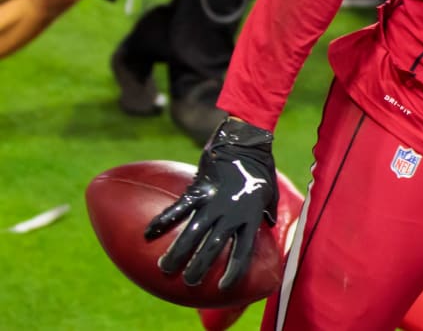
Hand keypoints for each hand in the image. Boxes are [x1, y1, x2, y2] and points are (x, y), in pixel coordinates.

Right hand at [144, 118, 277, 290]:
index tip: (223, 286)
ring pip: (193, 233)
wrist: (246, 140)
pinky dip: (163, 220)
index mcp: (250, 217)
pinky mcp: (199, 189)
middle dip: (199, 267)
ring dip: (178, 252)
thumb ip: (267, 211)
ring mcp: (214, 201)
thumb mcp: (270, 192)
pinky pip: (178, 208)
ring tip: (165, 268)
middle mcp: (231, 213)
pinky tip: (148, 233)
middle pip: (213, 248)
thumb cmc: (260, 167)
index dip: (233, 271)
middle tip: (188, 281)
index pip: (242, 252)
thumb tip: (270, 224)